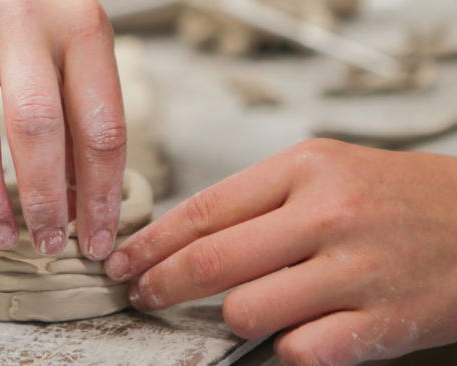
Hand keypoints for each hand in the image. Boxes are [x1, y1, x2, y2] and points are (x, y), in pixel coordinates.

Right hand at [0, 0, 125, 259]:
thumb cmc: (42, 11)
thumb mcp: (81, 45)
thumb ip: (84, 115)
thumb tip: (82, 207)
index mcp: (80, 25)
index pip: (100, 125)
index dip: (102, 195)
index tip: (99, 241)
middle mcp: (21, 18)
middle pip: (36, 129)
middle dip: (45, 202)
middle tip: (46, 246)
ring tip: (1, 235)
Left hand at [104, 139, 456, 364]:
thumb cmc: (390, 192)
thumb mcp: (322, 168)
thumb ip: (259, 200)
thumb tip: (190, 237)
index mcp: (304, 168)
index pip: (206, 208)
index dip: (154, 240)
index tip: (125, 258)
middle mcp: (326, 214)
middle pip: (214, 260)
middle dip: (163, 283)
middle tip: (142, 293)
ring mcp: (356, 270)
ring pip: (248, 311)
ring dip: (231, 318)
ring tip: (241, 309)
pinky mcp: (384, 322)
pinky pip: (301, 352)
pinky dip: (284, 349)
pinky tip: (291, 333)